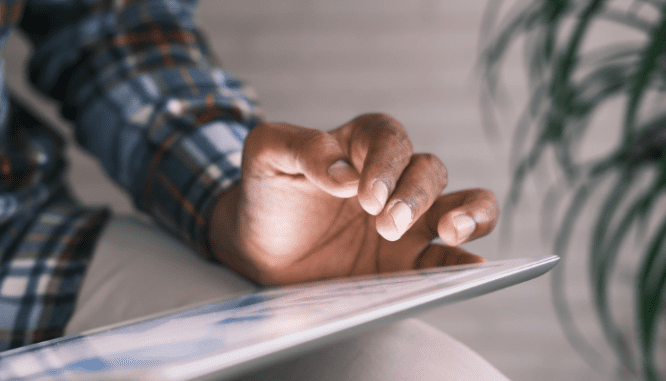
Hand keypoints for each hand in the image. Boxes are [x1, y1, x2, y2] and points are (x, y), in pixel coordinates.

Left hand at [209, 113, 498, 284]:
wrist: (261, 247)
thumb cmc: (268, 194)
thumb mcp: (267, 157)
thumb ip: (300, 147)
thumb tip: (344, 173)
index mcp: (360, 146)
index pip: (390, 140)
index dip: (385, 164)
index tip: (364, 196)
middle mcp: (392, 178)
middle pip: (429, 171)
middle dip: (414, 196)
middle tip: (385, 225)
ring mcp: (407, 220)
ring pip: (462, 203)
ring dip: (468, 213)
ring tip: (451, 232)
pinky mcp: (409, 260)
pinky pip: (448, 256)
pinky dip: (465, 258)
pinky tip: (472, 265)